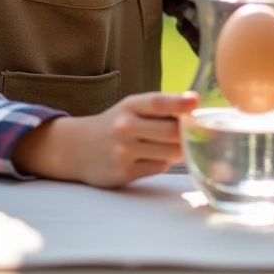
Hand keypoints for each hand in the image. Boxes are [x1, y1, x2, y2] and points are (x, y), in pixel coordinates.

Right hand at [12, 91, 197, 187]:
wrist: (77, 148)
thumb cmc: (114, 125)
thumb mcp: (130, 109)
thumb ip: (158, 108)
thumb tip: (194, 105)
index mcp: (129, 106)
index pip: (157, 102)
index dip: (178, 103)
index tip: (195, 101)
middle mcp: (125, 127)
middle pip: (171, 132)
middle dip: (186, 135)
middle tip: (191, 134)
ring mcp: (124, 151)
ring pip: (169, 153)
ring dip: (178, 150)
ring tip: (171, 146)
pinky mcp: (124, 172)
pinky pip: (159, 167)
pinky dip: (162, 162)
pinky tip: (151, 157)